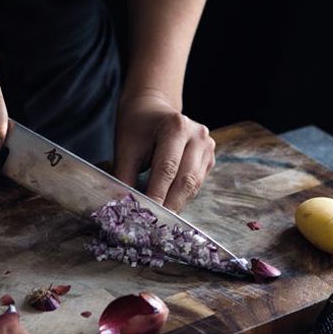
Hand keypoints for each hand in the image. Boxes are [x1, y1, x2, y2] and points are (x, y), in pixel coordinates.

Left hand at [114, 90, 215, 211]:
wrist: (152, 108)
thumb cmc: (136, 126)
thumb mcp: (125, 148)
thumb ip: (124, 177)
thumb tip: (123, 206)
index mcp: (176, 127)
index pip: (167, 168)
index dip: (158, 194)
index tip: (147, 215)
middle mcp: (198, 135)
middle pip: (185, 179)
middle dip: (170, 204)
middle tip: (156, 225)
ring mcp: (207, 145)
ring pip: (194, 184)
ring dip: (177, 203)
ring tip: (162, 220)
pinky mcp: (209, 157)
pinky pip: (197, 182)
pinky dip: (183, 196)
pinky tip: (170, 206)